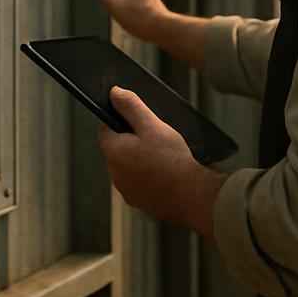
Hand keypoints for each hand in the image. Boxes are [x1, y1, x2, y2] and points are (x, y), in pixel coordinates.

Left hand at [97, 87, 225, 238]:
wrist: (192, 196)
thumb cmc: (172, 159)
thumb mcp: (152, 125)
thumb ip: (131, 107)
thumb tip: (114, 93)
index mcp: (114, 152)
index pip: (105, 130)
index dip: (120, 121)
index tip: (137, 120)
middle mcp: (115, 174)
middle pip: (118, 149)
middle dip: (132, 141)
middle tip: (155, 137)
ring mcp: (127, 191)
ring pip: (129, 167)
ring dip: (141, 160)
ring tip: (164, 156)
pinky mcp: (141, 203)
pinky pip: (141, 184)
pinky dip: (150, 178)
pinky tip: (167, 174)